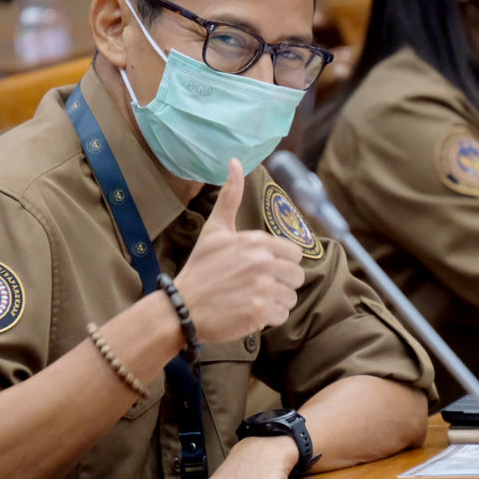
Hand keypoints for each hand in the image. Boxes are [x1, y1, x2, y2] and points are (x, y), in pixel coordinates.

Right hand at [174, 159, 304, 344]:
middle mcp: (263, 262)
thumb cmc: (201, 268)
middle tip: (257, 287)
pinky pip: (281, 315)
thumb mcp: (215, 229)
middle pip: (297, 277)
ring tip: (252, 300)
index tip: (261, 269)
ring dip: (276, 302)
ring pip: (291, 297)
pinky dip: (268, 318)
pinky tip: (249, 313)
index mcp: (257, 241)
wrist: (182, 307)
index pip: (295, 254)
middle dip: (281, 283)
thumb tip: (235, 160)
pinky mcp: (259, 313)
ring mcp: (262, 288)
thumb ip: (230, 196)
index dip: (281, 263)